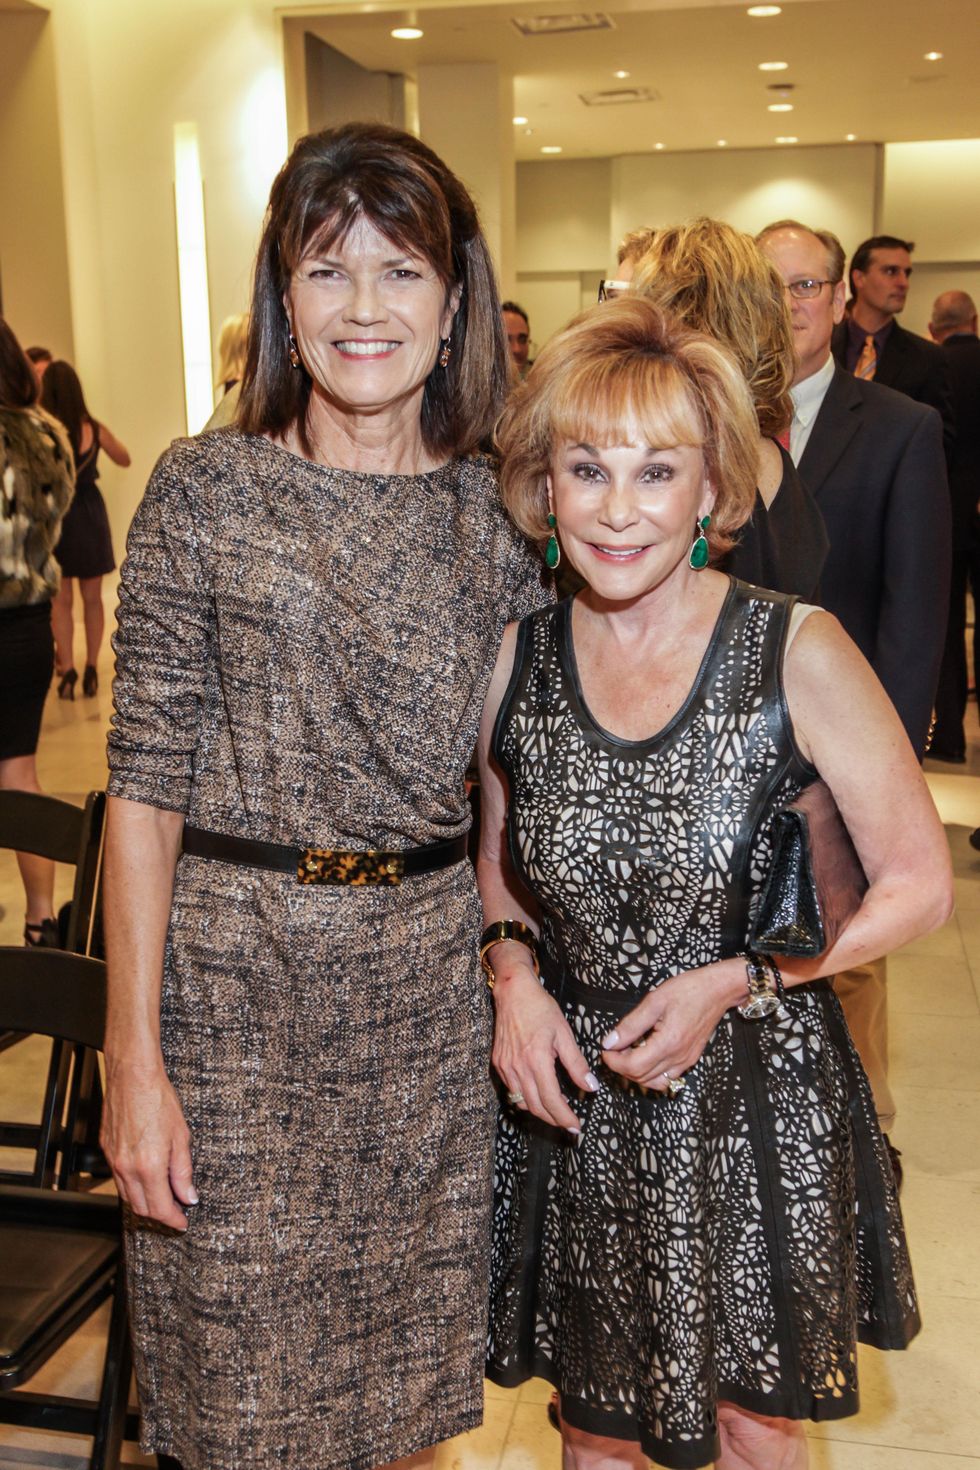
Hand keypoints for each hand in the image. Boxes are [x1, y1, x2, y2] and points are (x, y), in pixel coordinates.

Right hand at [101, 1058, 196, 1229]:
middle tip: (176, 1212)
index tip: (183, 1222)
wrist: (132, 1076)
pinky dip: (133, 1187)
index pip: (160, 1208)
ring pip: (128, 1196)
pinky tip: (146, 1179)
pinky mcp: (106, 1151)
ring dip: (145, 1203)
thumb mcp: (181, 1136)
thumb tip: (188, 1196)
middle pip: (141, 1208)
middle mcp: (127, 1168)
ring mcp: (113, 1161)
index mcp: (149, 1166)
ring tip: (163, 1197)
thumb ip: (183, 1171)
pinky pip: (118, 1180)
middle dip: (159, 1216)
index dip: (173, 1220)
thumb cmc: (158, 1099)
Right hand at [491, 960, 598, 1131]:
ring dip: (540, 1111)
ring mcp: (505, 1067)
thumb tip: (591, 1087)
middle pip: (536, 1107)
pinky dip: (526, 1098)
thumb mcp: (564, 1034)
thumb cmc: (540, 1009)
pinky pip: (512, 1090)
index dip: (565, 1117)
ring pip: (522, 1102)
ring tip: (556, 1112)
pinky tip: (538, 1094)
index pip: (552, 1100)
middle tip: (569, 1123)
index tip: (576, 1127)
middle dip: (554, 1119)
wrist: (513, 992)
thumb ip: (577, 1064)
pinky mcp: (498, 1063)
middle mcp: (518, 1067)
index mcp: (537, 1060)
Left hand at [600, 961, 742, 1091]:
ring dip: (635, 1072)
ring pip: (653, 1082)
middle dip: (621, 1067)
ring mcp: (686, 1061)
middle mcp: (678, 1057)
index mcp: (668, 1042)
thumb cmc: (689, 990)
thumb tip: (610, 1042)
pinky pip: (666, 1077)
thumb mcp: (655, 1001)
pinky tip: (646, 1055)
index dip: (614, 1061)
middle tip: (614, 1048)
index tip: (605, 1050)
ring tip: (628, 1052)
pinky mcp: (690, 1060)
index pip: (633, 1066)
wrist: (718, 991)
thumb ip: (631, 1024)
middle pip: (641, 1077)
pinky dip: (651, 1073)